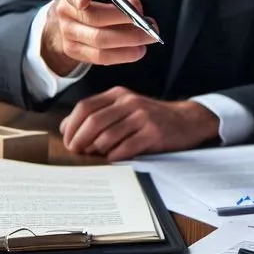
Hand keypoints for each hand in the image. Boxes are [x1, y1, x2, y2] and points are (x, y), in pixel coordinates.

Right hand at [41, 0, 157, 75]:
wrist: (67, 21)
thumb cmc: (89, 0)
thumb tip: (134, 7)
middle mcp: (65, 14)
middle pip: (96, 20)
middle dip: (127, 22)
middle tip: (149, 25)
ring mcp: (68, 35)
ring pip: (100, 42)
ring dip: (129, 42)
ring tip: (148, 38)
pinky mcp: (75, 52)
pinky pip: (100, 57)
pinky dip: (122, 55)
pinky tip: (137, 50)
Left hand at [60, 87, 219, 160]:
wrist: (186, 121)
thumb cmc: (150, 118)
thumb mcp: (125, 108)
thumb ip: (99, 113)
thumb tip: (67, 128)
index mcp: (119, 94)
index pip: (85, 107)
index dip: (71, 126)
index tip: (67, 141)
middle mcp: (130, 102)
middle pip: (93, 122)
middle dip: (79, 141)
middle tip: (76, 152)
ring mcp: (142, 117)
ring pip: (107, 137)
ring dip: (96, 151)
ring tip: (95, 156)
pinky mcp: (153, 133)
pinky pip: (125, 148)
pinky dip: (114, 156)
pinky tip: (113, 158)